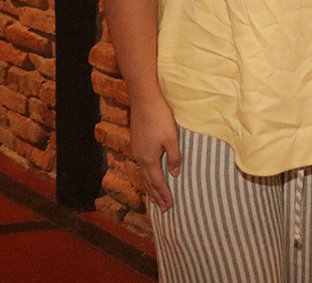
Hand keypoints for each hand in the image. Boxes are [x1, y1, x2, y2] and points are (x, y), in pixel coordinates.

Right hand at [128, 96, 181, 211]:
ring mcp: (137, 150)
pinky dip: (147, 176)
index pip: (157, 183)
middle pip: (148, 182)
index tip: (169, 207)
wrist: (144, 100)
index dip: (164, 195)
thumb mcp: (172, 138)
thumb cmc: (161, 118)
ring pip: (143, 175)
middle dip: (156, 196)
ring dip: (150, 188)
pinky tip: (149, 176)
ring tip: (154, 199)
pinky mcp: (137, 143)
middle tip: (162, 210)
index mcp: (149, 159)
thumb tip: (174, 175)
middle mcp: (140, 158)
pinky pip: (142, 166)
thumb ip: (174, 157)